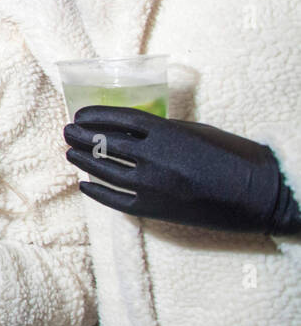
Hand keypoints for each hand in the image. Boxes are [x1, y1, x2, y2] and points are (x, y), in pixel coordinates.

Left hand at [65, 107, 300, 233]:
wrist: (258, 195)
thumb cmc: (232, 156)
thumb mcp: (195, 132)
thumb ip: (161, 130)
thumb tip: (127, 129)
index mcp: (167, 134)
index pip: (119, 120)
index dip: (95, 116)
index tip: (79, 114)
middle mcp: (155, 159)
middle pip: (106, 145)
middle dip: (82, 137)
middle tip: (67, 132)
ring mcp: (153, 187)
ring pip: (105, 172)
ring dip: (83, 161)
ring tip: (70, 153)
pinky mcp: (156, 211)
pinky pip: (116, 201)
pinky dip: (98, 192)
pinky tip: (85, 185)